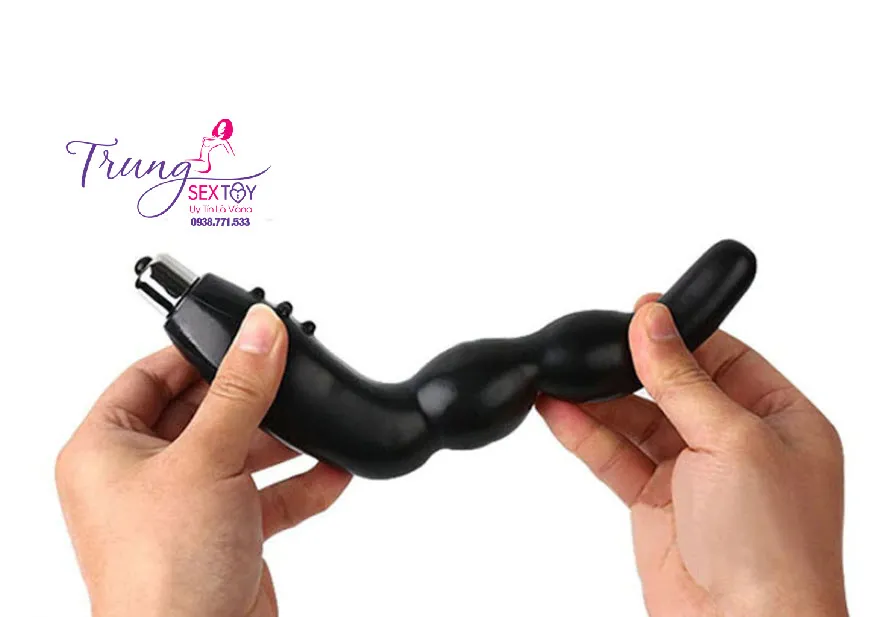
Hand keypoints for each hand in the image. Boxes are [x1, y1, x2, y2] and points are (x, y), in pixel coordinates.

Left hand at [56, 304, 351, 616]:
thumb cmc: (163, 574)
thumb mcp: (206, 459)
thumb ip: (241, 391)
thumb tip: (260, 331)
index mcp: (106, 451)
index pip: (149, 376)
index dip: (196, 354)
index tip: (243, 336)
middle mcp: (140, 477)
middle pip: (201, 412)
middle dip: (250, 399)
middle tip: (286, 374)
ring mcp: (185, 508)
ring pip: (238, 453)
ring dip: (282, 442)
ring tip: (316, 424)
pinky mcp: (225, 535)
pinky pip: (266, 496)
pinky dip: (300, 484)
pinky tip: (332, 471)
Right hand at [537, 296, 846, 616]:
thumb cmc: (774, 550)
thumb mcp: (733, 441)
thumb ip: (683, 380)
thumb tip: (652, 321)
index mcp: (780, 419)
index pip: (723, 356)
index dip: (679, 334)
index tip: (638, 311)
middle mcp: (738, 444)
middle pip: (673, 386)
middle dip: (628, 368)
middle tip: (588, 345)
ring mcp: (694, 475)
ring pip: (636, 422)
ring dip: (597, 401)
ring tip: (557, 378)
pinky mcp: (656, 504)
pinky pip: (616, 459)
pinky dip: (585, 436)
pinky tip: (558, 413)